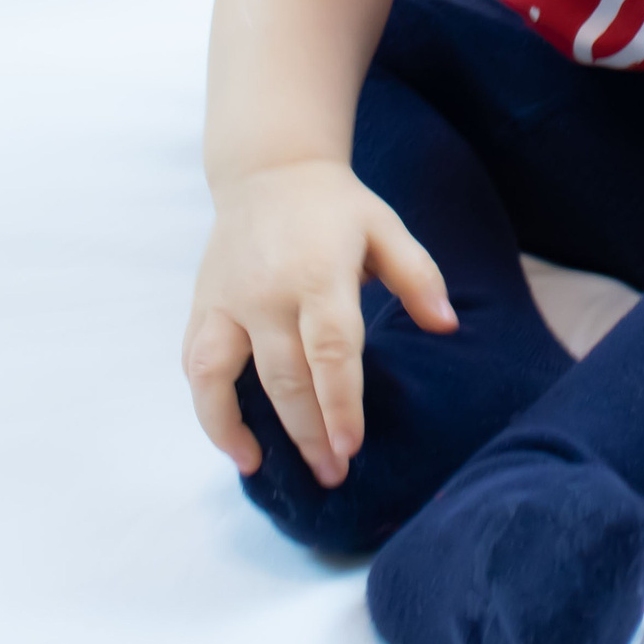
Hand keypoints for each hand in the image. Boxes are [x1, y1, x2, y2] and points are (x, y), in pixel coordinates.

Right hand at [182, 159, 453, 487]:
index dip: (340, 403)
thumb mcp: (386, 228)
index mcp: (317, 273)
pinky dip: (208, 407)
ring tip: (265, 467)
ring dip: (240, 429)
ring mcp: (227, 299)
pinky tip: (234, 439)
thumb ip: (418, 276)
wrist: (268, 170)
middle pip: (283, 377)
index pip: (329, 350)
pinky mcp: (203, 304)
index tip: (352, 447)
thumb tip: (447, 326)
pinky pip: (195, 364)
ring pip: (220, 376)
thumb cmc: (336, 208)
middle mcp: (266, 292)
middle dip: (308, 433)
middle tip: (333, 474)